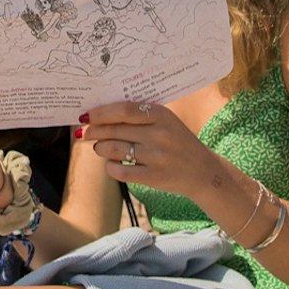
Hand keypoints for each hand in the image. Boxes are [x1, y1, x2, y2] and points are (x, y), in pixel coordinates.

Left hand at [75, 100, 204, 197]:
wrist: (204, 172)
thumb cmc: (177, 142)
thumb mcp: (166, 121)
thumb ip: (140, 114)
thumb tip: (102, 113)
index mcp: (161, 114)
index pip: (123, 110)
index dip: (101, 113)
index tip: (86, 115)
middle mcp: (160, 134)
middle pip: (116, 129)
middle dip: (94, 130)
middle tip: (84, 132)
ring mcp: (157, 157)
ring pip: (115, 149)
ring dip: (100, 148)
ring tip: (97, 147)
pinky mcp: (155, 177)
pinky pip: (121, 171)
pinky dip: (110, 167)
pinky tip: (110, 164)